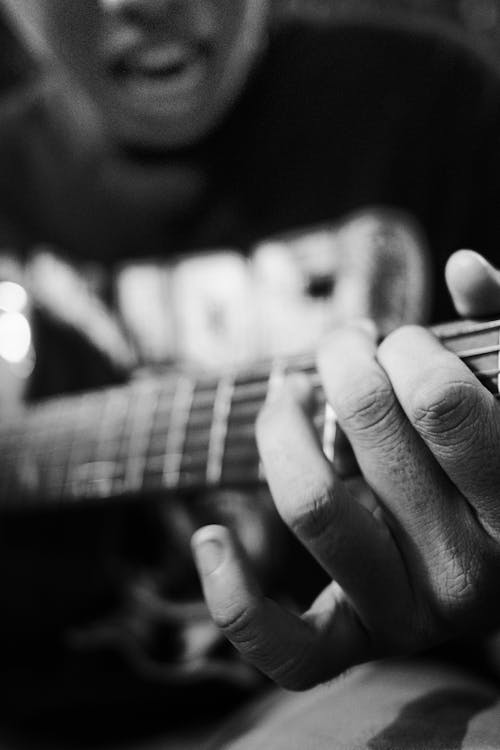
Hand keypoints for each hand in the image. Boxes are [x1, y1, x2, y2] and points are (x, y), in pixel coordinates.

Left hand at [192, 249, 499, 689]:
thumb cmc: (499, 462)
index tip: (399, 342)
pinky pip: (288, 648)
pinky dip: (235, 598)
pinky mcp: (359, 643)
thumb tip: (465, 267)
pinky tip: (210, 537)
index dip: (406, 348)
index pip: (439, 401)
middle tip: (346, 348)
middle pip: (372, 433)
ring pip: (313, 505)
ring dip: (284, 425)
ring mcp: (409, 615)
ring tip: (291, 392)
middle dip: (346, 361)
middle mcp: (468, 574)